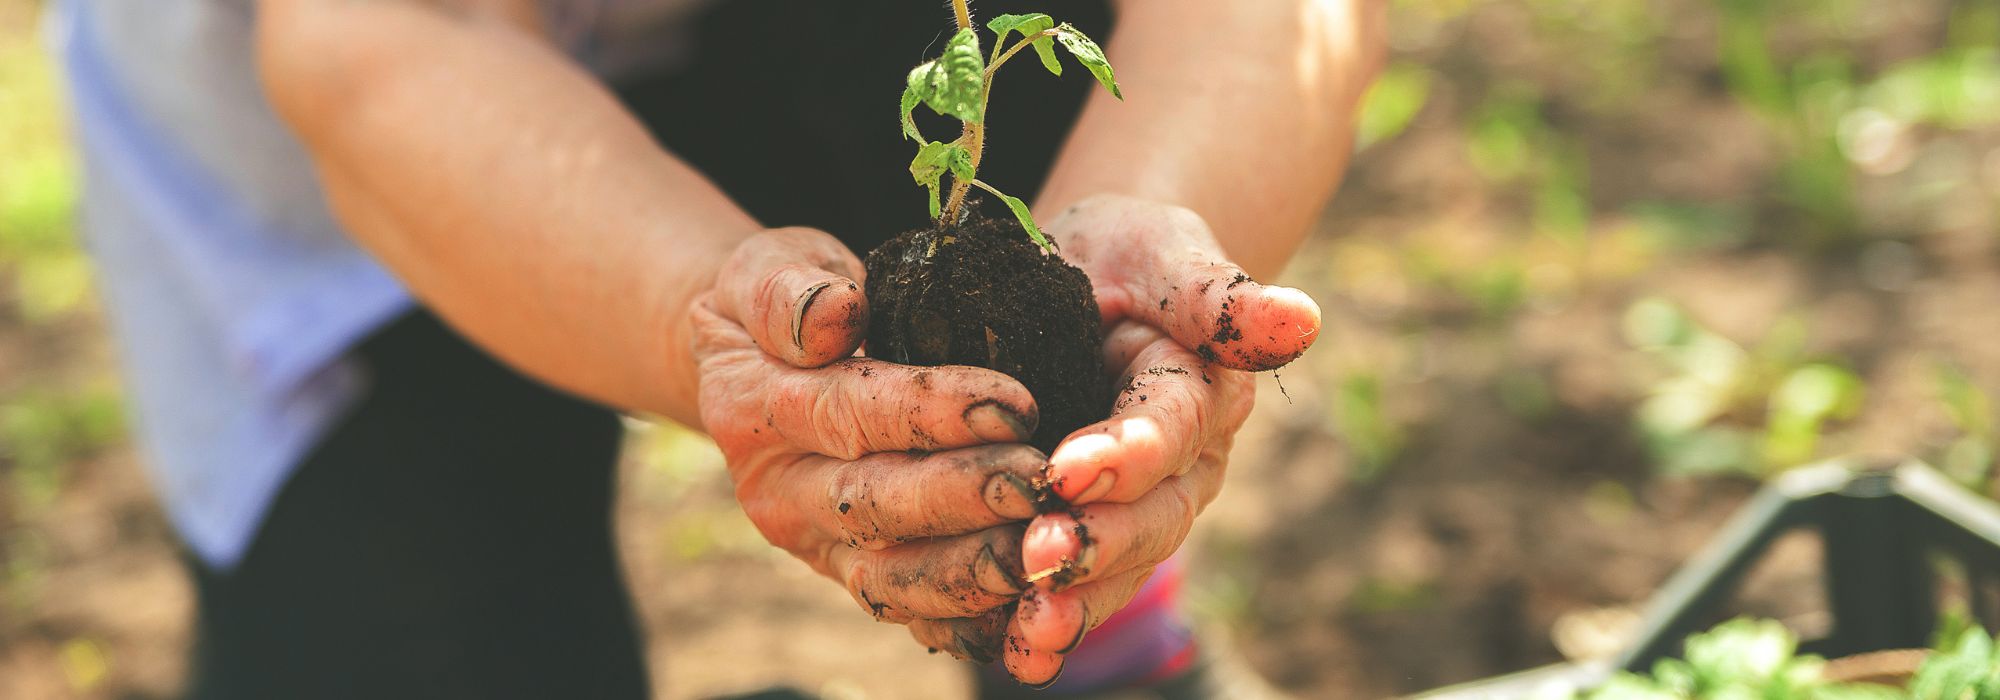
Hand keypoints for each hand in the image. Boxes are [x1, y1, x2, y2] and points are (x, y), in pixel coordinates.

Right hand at [692, 228, 1047, 659]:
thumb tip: (836, 313)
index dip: (932, 412)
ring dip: (971, 572)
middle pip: (873, 505)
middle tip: (1041, 482)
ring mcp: (815, 545)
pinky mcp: (854, 575)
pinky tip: (1030, 604)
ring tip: (1044, 549)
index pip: (849, 412)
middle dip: (963, 498)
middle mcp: (777, 492)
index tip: (1014, 404)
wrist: (754, 368)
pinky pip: (913, 613)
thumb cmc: (784, 305)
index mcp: (753, 409)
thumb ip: (790, 290)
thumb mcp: (770, 268)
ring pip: (892, 578)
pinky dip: (969, 620)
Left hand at [997, 195, 1322, 683]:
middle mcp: (1182, 468)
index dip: (1125, 455)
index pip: (1169, 431)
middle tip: (1039, 558)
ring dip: (1075, 604)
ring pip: (1118, 570)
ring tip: (1030, 628)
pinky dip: (1037, 625)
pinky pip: (1075, 591)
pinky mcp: (1092, 536)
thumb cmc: (1129, 257)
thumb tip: (1299, 320)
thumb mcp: (1165, 253)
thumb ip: (1217, 295)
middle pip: (1151, 519)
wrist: (1093, 282)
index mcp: (1202, 395)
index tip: (1069, 468)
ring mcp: (1142, 511)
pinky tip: (1004, 646)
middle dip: (1098, 544)